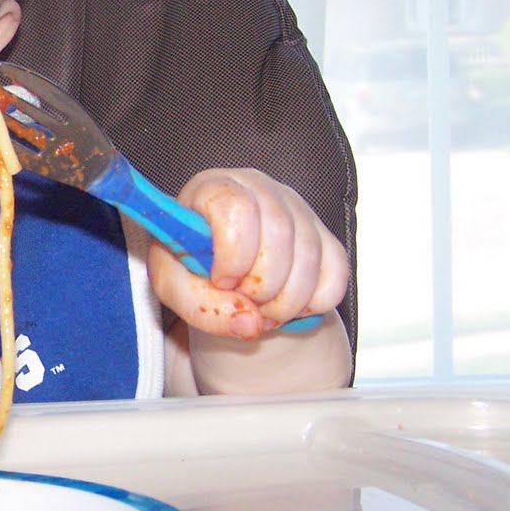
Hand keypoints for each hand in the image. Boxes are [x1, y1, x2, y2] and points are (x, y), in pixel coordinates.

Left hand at [149, 169, 347, 339]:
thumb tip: (251, 324)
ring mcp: (297, 208)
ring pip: (309, 255)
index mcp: (213, 187)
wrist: (221, 274)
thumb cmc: (189, 266)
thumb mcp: (173, 284)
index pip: (235, 206)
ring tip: (262, 312)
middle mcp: (259, 188)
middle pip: (278, 231)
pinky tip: (290, 306)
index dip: (233, 252)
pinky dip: (314, 302)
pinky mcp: (324, 236)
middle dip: (261, 285)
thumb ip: (198, 304)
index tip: (222, 281)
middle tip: (244, 304)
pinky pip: (336, 273)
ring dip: (286, 301)